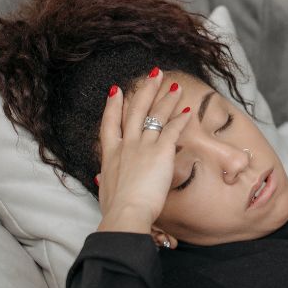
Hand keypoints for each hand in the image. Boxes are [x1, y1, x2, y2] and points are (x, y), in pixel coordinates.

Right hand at [96, 69, 193, 233]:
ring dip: (166, 99)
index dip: (112, 106)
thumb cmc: (116, 209)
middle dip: (145, 90)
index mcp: (109, 155)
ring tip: (174, 86)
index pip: (109, 124)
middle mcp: (125, 146)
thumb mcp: (104, 191)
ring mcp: (142, 146)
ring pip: (155, 116)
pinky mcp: (160, 151)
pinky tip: (188, 111)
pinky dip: (180, 120)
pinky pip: (172, 130)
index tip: (116, 90)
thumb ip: (105, 180)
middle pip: (135, 111)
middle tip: (153, 74)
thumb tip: (100, 178)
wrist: (125, 213)